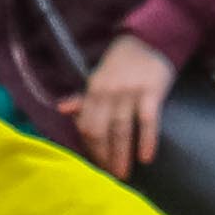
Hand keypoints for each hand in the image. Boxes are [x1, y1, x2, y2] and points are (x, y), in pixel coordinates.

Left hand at [66, 27, 181, 172]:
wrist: (150, 38)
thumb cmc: (123, 61)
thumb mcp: (99, 76)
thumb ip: (84, 96)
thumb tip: (62, 110)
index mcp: (94, 89)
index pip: (86, 124)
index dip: (90, 147)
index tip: (96, 163)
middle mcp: (109, 92)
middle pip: (101, 131)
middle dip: (104, 156)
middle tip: (110, 176)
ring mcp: (131, 93)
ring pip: (122, 130)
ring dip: (122, 154)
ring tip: (124, 174)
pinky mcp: (152, 92)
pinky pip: (148, 120)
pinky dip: (147, 140)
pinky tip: (146, 157)